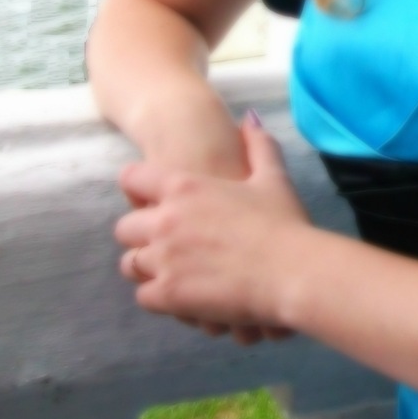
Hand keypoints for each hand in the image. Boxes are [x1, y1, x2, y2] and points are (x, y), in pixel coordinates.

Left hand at [115, 113, 313, 341]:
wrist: (293, 272)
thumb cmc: (284, 223)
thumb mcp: (273, 177)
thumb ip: (258, 146)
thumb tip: (249, 121)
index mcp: (183, 187)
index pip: (132, 179)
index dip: (138, 190)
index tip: (151, 201)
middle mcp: (164, 221)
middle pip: (124, 228)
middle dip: (141, 235)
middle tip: (166, 243)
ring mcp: (163, 259)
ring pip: (130, 264)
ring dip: (147, 268)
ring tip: (172, 272)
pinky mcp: (169, 294)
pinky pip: (144, 296)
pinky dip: (159, 297)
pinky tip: (180, 296)